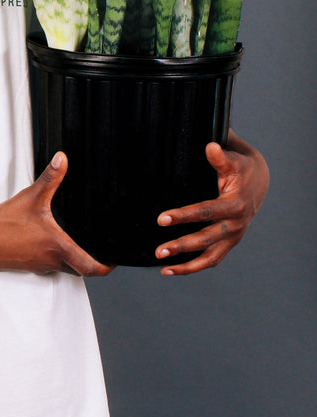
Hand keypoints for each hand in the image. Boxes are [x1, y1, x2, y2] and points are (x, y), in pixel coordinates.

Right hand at [0, 152, 113, 277]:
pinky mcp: (30, 265)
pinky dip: (59, 256)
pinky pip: (52, 264)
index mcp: (58, 247)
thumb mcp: (30, 198)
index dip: (107, 265)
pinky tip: (53, 240)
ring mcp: (41, 266)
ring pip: (67, 267)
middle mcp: (52, 261)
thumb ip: (50, 178)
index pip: (91, 267)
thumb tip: (62, 160)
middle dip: (94, 260)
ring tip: (83, 241)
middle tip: (104, 247)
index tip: (116, 258)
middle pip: (82, 268)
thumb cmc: (2, 225)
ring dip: (76, 258)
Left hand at [154, 131, 268, 274]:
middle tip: (158, 250)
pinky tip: (170, 269)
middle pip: (205, 239)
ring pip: (209, 256)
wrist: (257, 182)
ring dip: (186, 264)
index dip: (183, 216)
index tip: (161, 219)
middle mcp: (235, 225)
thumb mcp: (233, 161)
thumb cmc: (240, 169)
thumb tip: (210, 146)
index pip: (205, 212)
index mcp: (235, 205)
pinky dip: (192, 267)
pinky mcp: (228, 243)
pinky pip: (210, 260)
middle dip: (181, 245)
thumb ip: (220, 157)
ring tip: (162, 265)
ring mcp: (232, 237)